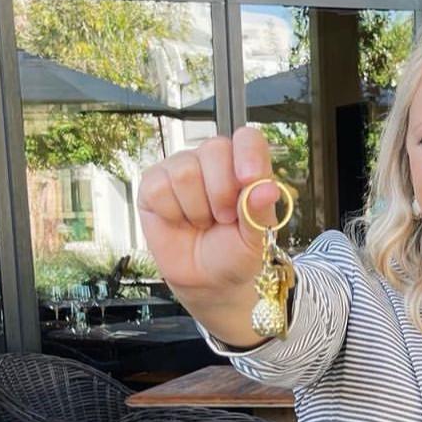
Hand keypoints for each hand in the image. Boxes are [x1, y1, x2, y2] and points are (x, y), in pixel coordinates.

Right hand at [135, 126, 284, 310]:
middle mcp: (212, 162)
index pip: (247, 139)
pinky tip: (180, 222)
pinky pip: (160, 188)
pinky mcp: (153, 184)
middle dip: (221, 193)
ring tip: (202, 223)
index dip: (247, 153)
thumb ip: (260, 212)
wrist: (208, 282)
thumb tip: (267, 188)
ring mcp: (181, 169)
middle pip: (214, 149)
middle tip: (224, 219)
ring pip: (186, 171)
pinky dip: (173, 213)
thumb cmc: (234, 255)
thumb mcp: (256, 239)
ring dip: (197, 209)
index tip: (249, 179)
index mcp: (243, 167)